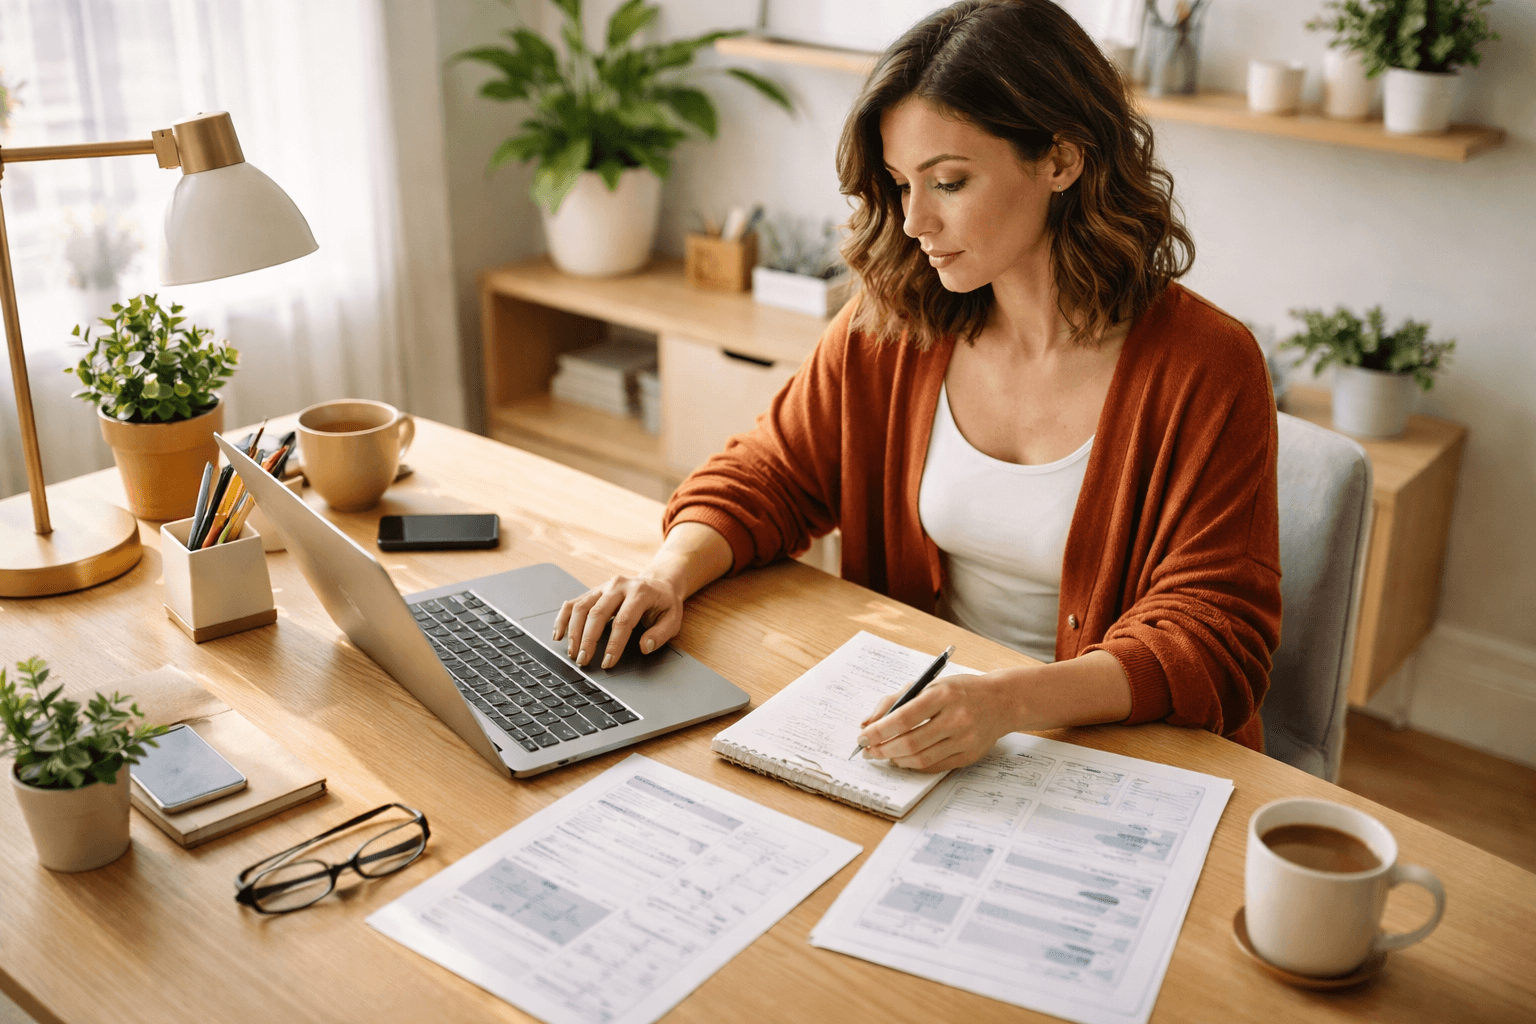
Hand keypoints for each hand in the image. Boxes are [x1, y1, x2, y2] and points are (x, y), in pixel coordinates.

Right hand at [553, 573, 682, 668]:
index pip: (623, 620)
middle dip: (588, 639)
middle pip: (597, 613)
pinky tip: (558, 634)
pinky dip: (563, 618)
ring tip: (573, 653)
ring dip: (574, 631)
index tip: (608, 662)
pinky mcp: (594, 591)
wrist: (659, 583)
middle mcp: (619, 586)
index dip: (614, 644)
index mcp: (640, 592)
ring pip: (581, 607)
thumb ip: (660, 634)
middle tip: (583, 660)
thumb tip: (644, 647)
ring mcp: (604, 586)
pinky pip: (574, 603)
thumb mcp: (673, 619)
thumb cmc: (664, 604)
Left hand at [856, 670, 1020, 771]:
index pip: (903, 718)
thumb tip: (867, 724)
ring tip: (883, 755)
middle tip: (867, 751)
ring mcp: (965, 739)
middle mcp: (956, 718)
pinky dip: (914, 765)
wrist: (1002, 701)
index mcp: (942, 694)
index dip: (878, 731)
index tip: (862, 737)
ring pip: (921, 759)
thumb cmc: (960, 690)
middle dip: (882, 749)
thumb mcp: (929, 684)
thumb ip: (895, 701)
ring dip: (895, 760)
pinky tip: (903, 759)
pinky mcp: (970, 755)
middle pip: (910, 742)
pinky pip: (935, 766)